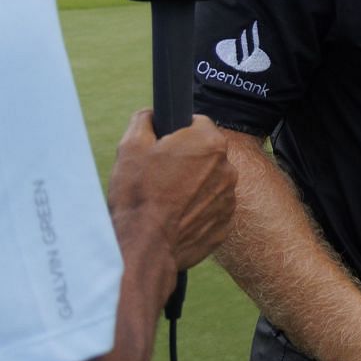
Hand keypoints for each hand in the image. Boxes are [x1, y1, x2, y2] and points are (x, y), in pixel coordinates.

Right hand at [107, 110, 235, 271]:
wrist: (144, 247)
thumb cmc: (138, 194)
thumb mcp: (131, 146)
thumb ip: (144, 119)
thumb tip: (152, 114)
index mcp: (209, 142)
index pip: (198, 124)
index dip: (177, 133)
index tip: (162, 147)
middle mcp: (228, 168)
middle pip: (205, 154)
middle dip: (186, 160)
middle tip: (159, 175)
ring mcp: (229, 199)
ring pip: (209, 183)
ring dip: (192, 187)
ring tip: (165, 200)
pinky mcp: (224, 225)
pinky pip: (210, 210)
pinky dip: (195, 211)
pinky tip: (174, 219)